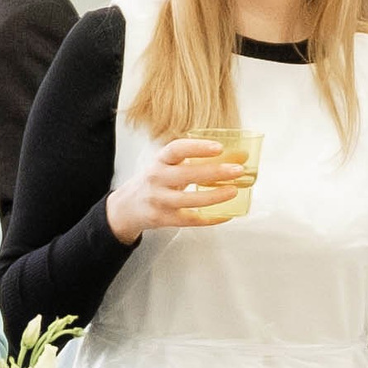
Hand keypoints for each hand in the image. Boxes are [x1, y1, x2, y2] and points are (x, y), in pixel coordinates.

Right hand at [105, 139, 250, 243]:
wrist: (128, 207)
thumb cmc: (156, 182)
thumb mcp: (168, 166)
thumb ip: (197, 160)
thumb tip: (239, 156)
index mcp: (160, 161)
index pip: (176, 149)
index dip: (197, 147)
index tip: (219, 147)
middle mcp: (157, 179)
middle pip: (186, 174)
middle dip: (214, 172)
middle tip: (237, 170)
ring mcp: (159, 200)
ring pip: (189, 199)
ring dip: (214, 196)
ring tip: (234, 191)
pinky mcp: (163, 219)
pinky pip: (190, 219)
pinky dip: (210, 218)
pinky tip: (226, 214)